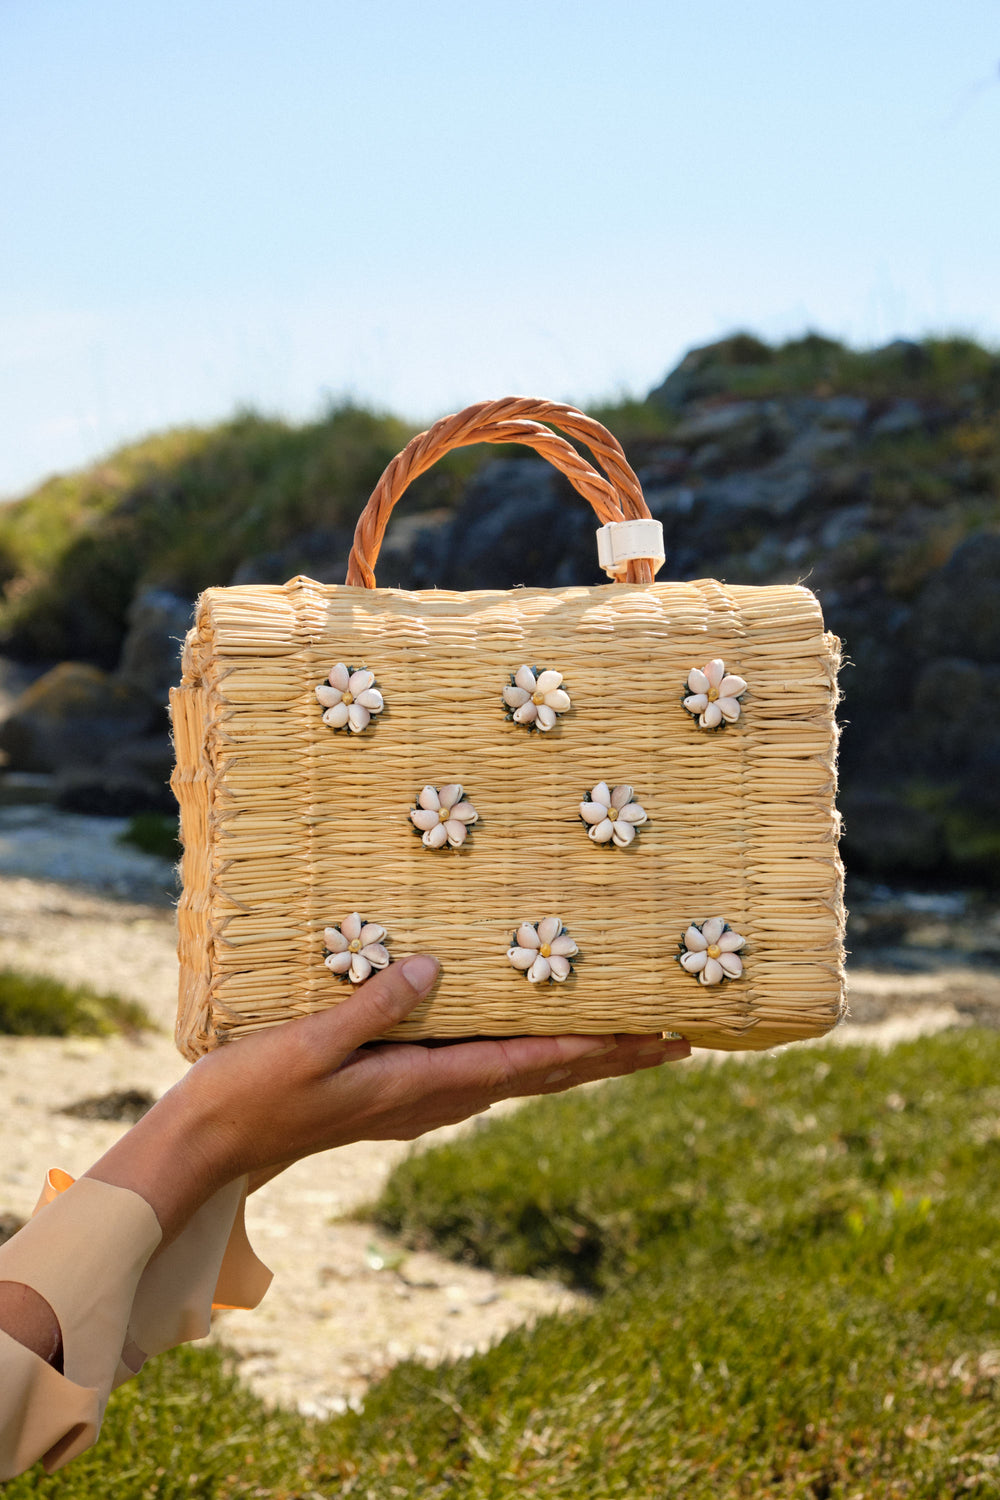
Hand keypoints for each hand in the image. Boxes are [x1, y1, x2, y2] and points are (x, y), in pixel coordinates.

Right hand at [86, 955, 689, 1241]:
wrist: (215, 1145)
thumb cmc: (255, 1094)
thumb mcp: (311, 1043)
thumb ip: (375, 1005)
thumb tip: (438, 970)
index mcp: (426, 1085)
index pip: (535, 1064)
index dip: (602, 1048)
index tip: (660, 1038)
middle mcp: (438, 1097)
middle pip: (546, 1074)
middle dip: (614, 1056)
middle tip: (679, 1039)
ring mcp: (422, 1099)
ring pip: (522, 1075)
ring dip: (579, 1056)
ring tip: (627, 1037)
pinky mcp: (401, 1091)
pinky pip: (486, 1069)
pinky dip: (530, 1053)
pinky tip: (532, 1037)